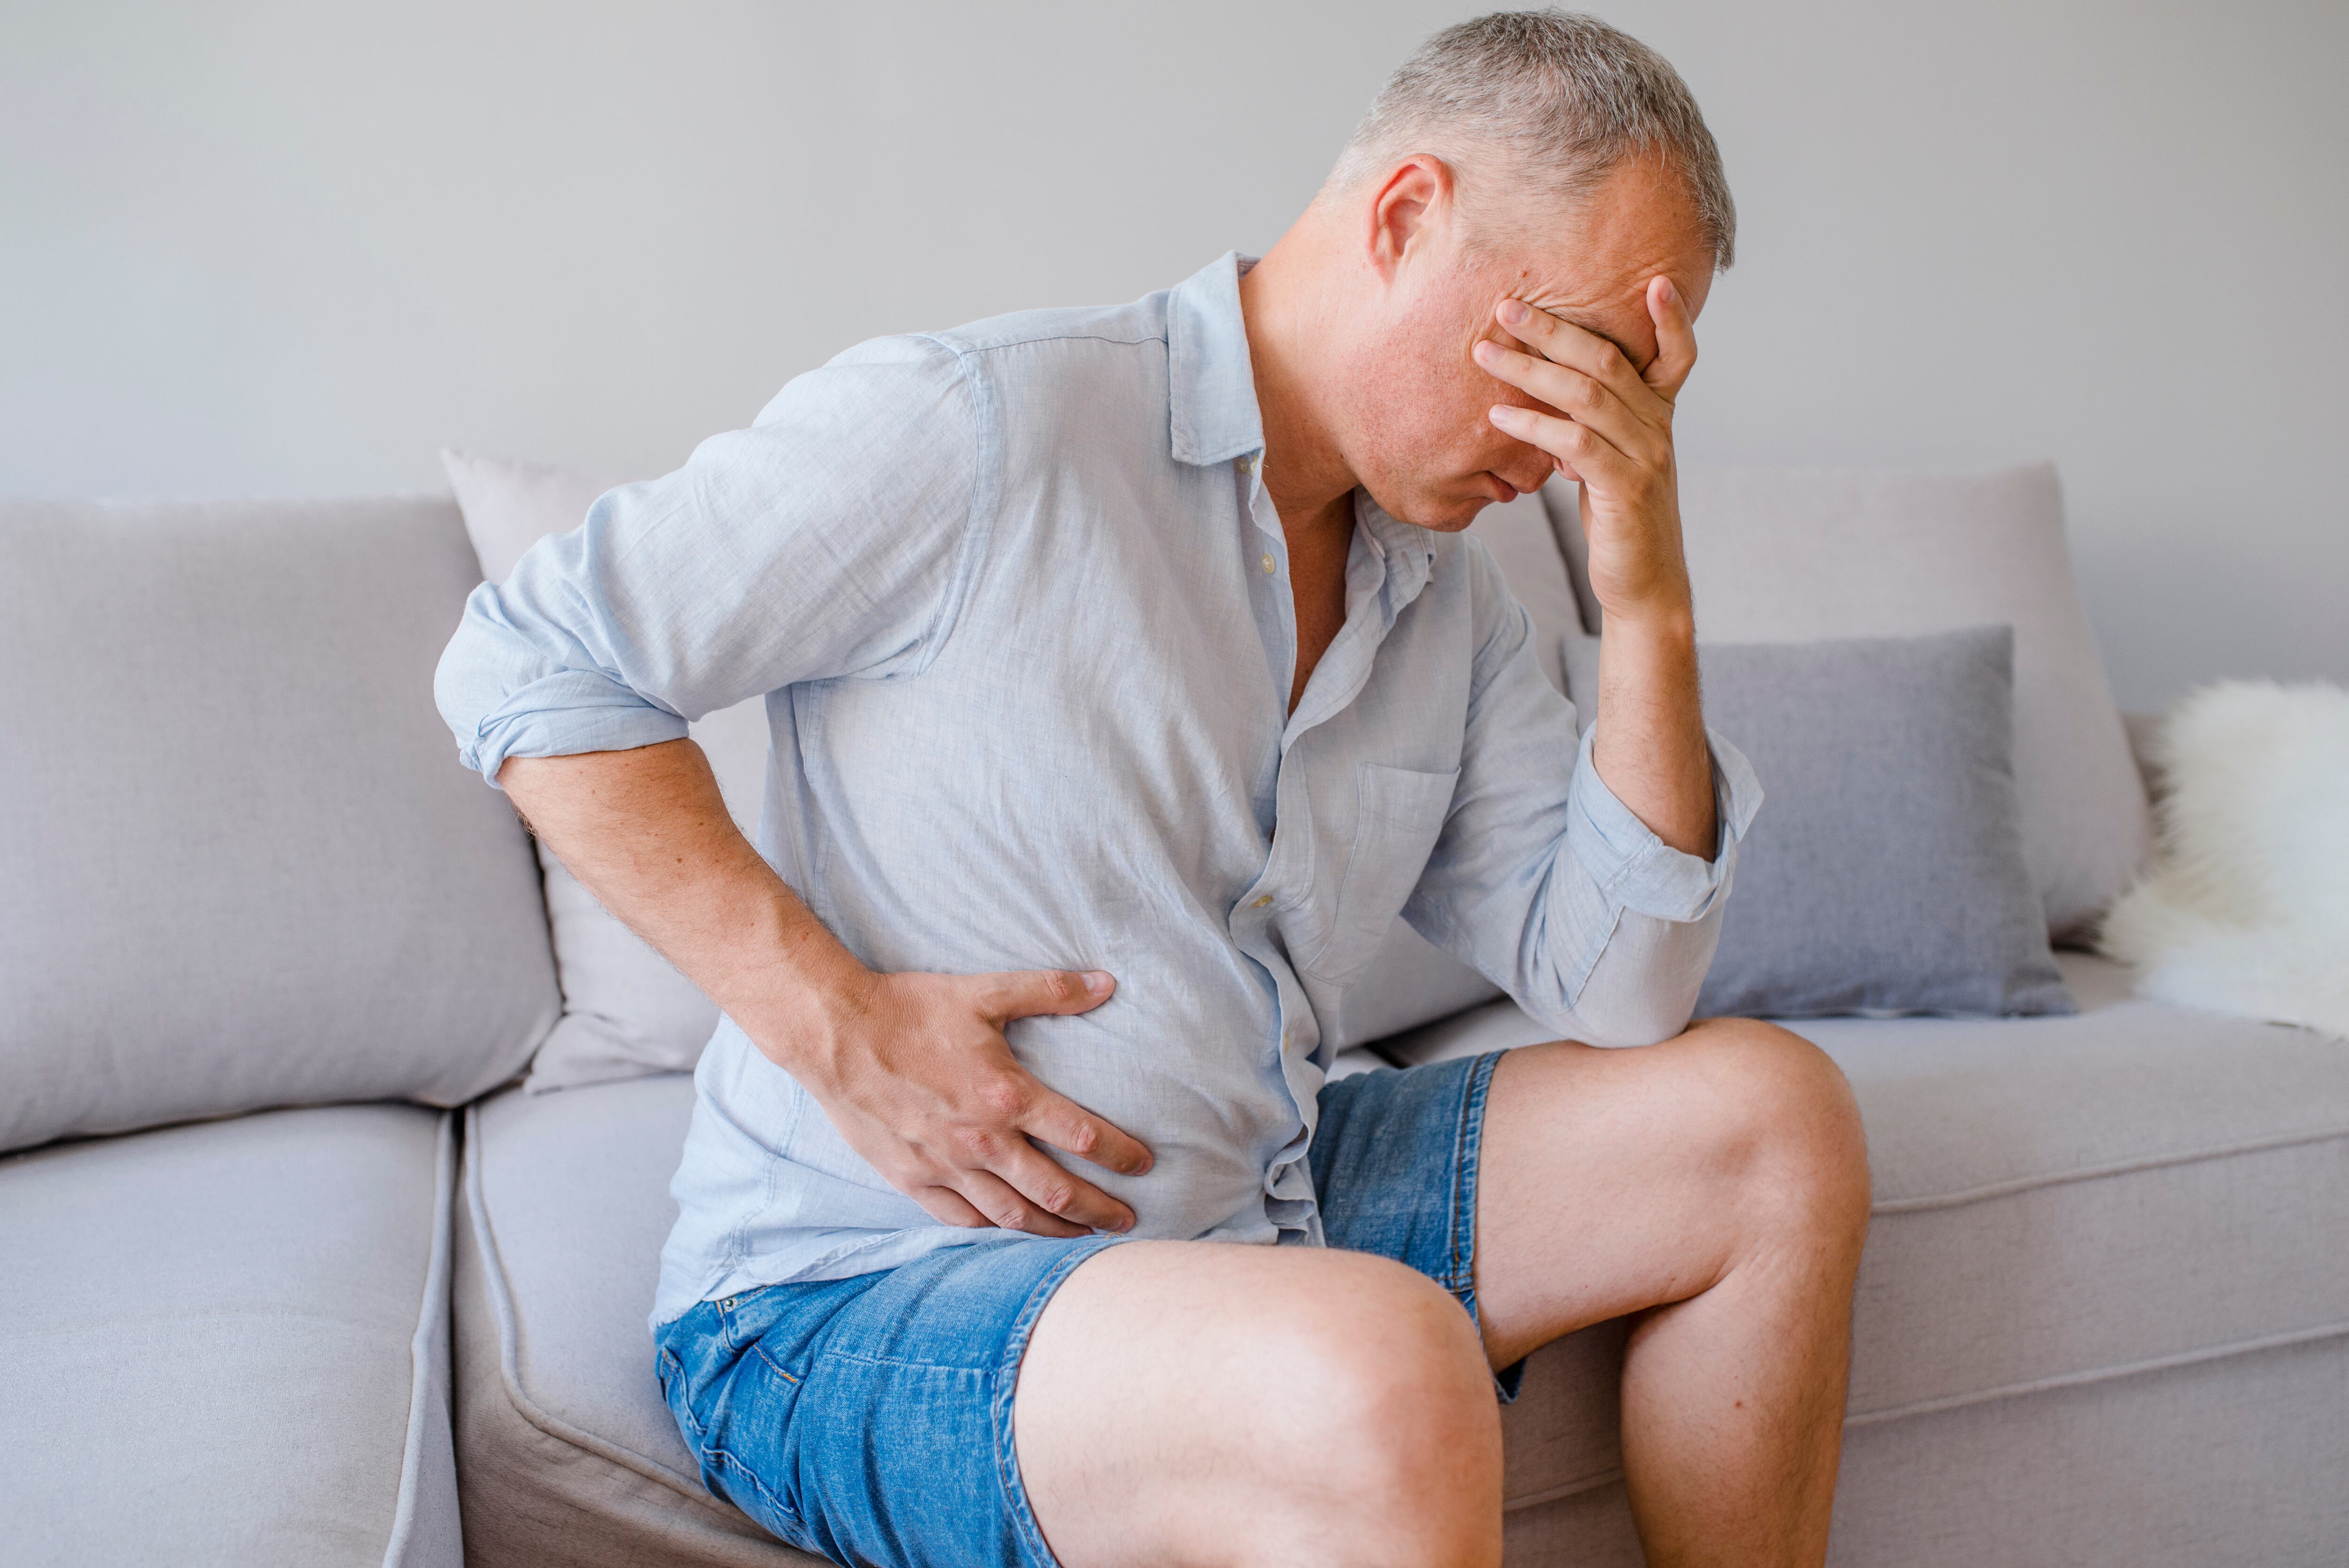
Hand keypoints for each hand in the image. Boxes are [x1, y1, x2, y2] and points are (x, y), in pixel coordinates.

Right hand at [781, 966, 1153, 1236]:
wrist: (836, 1034)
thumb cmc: (910, 1009)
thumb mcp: (984, 991)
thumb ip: (1050, 991)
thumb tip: (1107, 983)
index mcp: (1006, 1096)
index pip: (1082, 1136)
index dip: (1120, 1154)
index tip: (1145, 1165)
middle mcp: (981, 1141)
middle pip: (1055, 1192)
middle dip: (1097, 1210)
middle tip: (1127, 1221)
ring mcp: (945, 1166)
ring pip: (1011, 1215)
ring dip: (1053, 1229)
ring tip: (1082, 1235)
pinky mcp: (912, 1178)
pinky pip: (962, 1218)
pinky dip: (994, 1229)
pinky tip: (1012, 1230)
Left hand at [1473, 277, 1697, 625]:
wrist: (1643, 583)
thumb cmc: (1619, 518)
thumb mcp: (1611, 463)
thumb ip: (1593, 427)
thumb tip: (1550, 398)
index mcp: (1659, 415)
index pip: (1678, 355)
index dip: (1672, 317)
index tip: (1655, 279)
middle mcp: (1658, 426)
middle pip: (1608, 360)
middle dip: (1555, 329)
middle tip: (1507, 307)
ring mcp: (1646, 454)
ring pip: (1587, 395)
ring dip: (1530, 370)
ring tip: (1484, 354)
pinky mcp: (1625, 486)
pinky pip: (1576, 443)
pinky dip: (1534, 425)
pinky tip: (1499, 416)